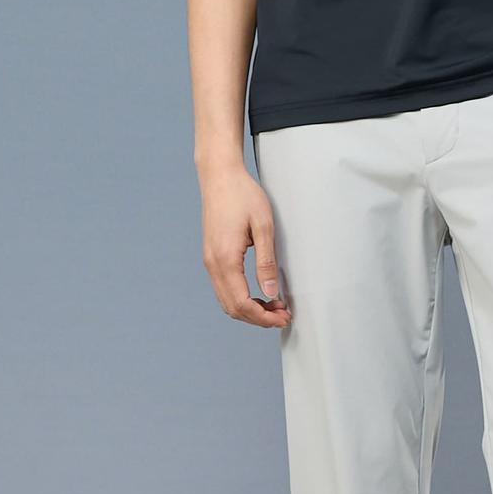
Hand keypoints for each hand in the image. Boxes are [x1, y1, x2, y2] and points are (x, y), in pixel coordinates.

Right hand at [198, 160, 291, 328]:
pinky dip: (240, 297)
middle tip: (283, 315)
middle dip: (258, 317)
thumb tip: (271, 293)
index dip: (263, 317)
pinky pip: (223, 287)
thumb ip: (266, 262)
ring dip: (249, 308)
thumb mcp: (263, 226)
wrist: (219, 176)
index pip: (242, 304)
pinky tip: (258, 292)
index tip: (284, 317)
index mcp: (225, 260)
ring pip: (226, 300)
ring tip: (274, 305)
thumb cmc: (243, 195)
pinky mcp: (211, 255)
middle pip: (232, 308)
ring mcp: (209, 261)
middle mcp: (212, 264)